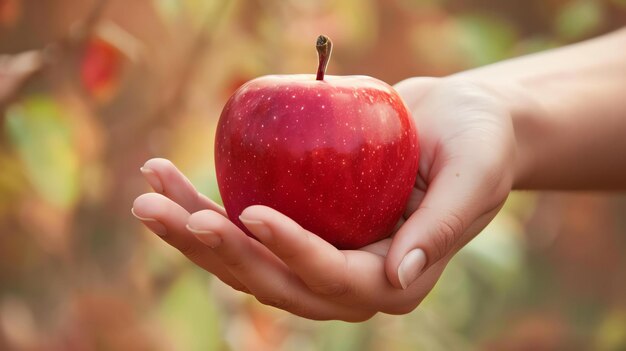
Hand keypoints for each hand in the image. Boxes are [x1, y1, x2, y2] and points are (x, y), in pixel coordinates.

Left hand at [131, 78, 516, 320]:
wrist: (459, 124)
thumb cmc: (478, 144)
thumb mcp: (475, 176)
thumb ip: (444, 228)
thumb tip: (398, 279)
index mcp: (395, 278)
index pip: (336, 277)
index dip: (294, 251)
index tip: (250, 213)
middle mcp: (350, 279)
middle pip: (275, 279)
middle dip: (216, 249)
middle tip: (161, 210)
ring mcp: (319, 258)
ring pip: (248, 260)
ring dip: (194, 231)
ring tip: (148, 194)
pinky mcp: (300, 229)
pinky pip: (246, 229)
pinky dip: (206, 208)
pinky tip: (170, 183)